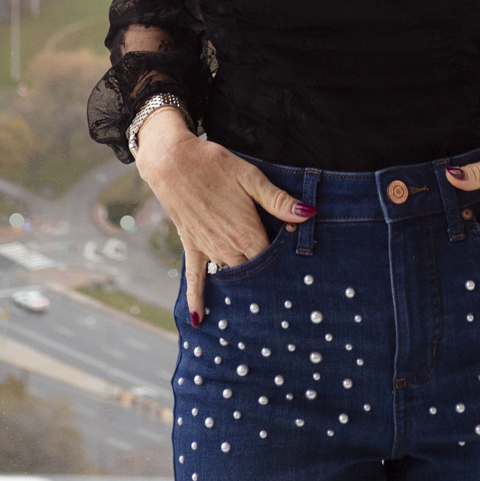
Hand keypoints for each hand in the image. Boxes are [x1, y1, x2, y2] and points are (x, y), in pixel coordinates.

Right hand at [133, 107, 313, 325]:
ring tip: (259, 298)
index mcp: (246, 232)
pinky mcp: (191, 246)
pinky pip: (194, 278)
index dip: (285, 255)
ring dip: (243, 282)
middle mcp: (227, 247)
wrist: (172, 161)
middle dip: (267, 272)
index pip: (273, 257)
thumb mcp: (250, 177)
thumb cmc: (213, 165)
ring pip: (231, 274)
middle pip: (254, 270)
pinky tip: (199, 319)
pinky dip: (197, 299)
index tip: (296, 253)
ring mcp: (208, 249)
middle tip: (282, 280)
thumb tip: (307, 214)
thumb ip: (278, 200)